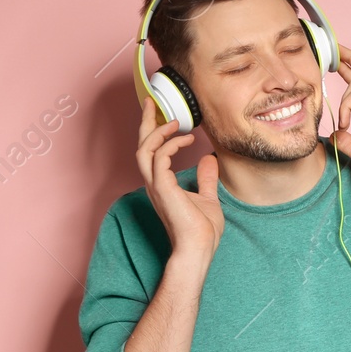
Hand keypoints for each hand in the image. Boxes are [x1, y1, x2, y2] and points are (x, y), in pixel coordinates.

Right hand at [135, 96, 222, 261]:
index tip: (162, 115)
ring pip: (144, 151)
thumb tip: (209, 160)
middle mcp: (154, 184)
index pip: (151, 153)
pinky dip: (170, 145)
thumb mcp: (208, 198)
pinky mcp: (163, 189)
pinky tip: (185, 140)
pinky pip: (159, 159)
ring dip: (156, 132)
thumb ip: (206, 179)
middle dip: (145, 123)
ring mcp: (156, 187)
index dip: (153, 132)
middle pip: (141, 147)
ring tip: (174, 121)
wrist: (199, 249)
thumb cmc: (202, 231)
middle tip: (150, 102)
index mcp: (162, 186)